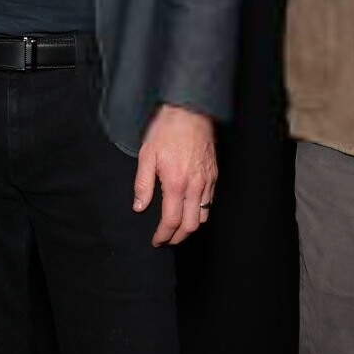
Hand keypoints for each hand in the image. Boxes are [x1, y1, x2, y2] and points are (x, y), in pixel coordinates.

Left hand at [133, 104, 217, 246]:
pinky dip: (201, 212)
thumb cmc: (166, 131)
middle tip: (167, 239)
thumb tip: (140, 207)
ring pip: (204, 216)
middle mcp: (195, 186)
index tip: (157, 240)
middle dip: (178, 237)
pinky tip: (191, 210)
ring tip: (178, 228)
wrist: (189, 112)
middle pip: (191, 225)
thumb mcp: (147, 156)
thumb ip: (143, 185)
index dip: (164, 235)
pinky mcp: (214, 175)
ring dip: (191, 227)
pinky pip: (210, 202)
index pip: (172, 221)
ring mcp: (207, 181)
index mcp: (176, 183)